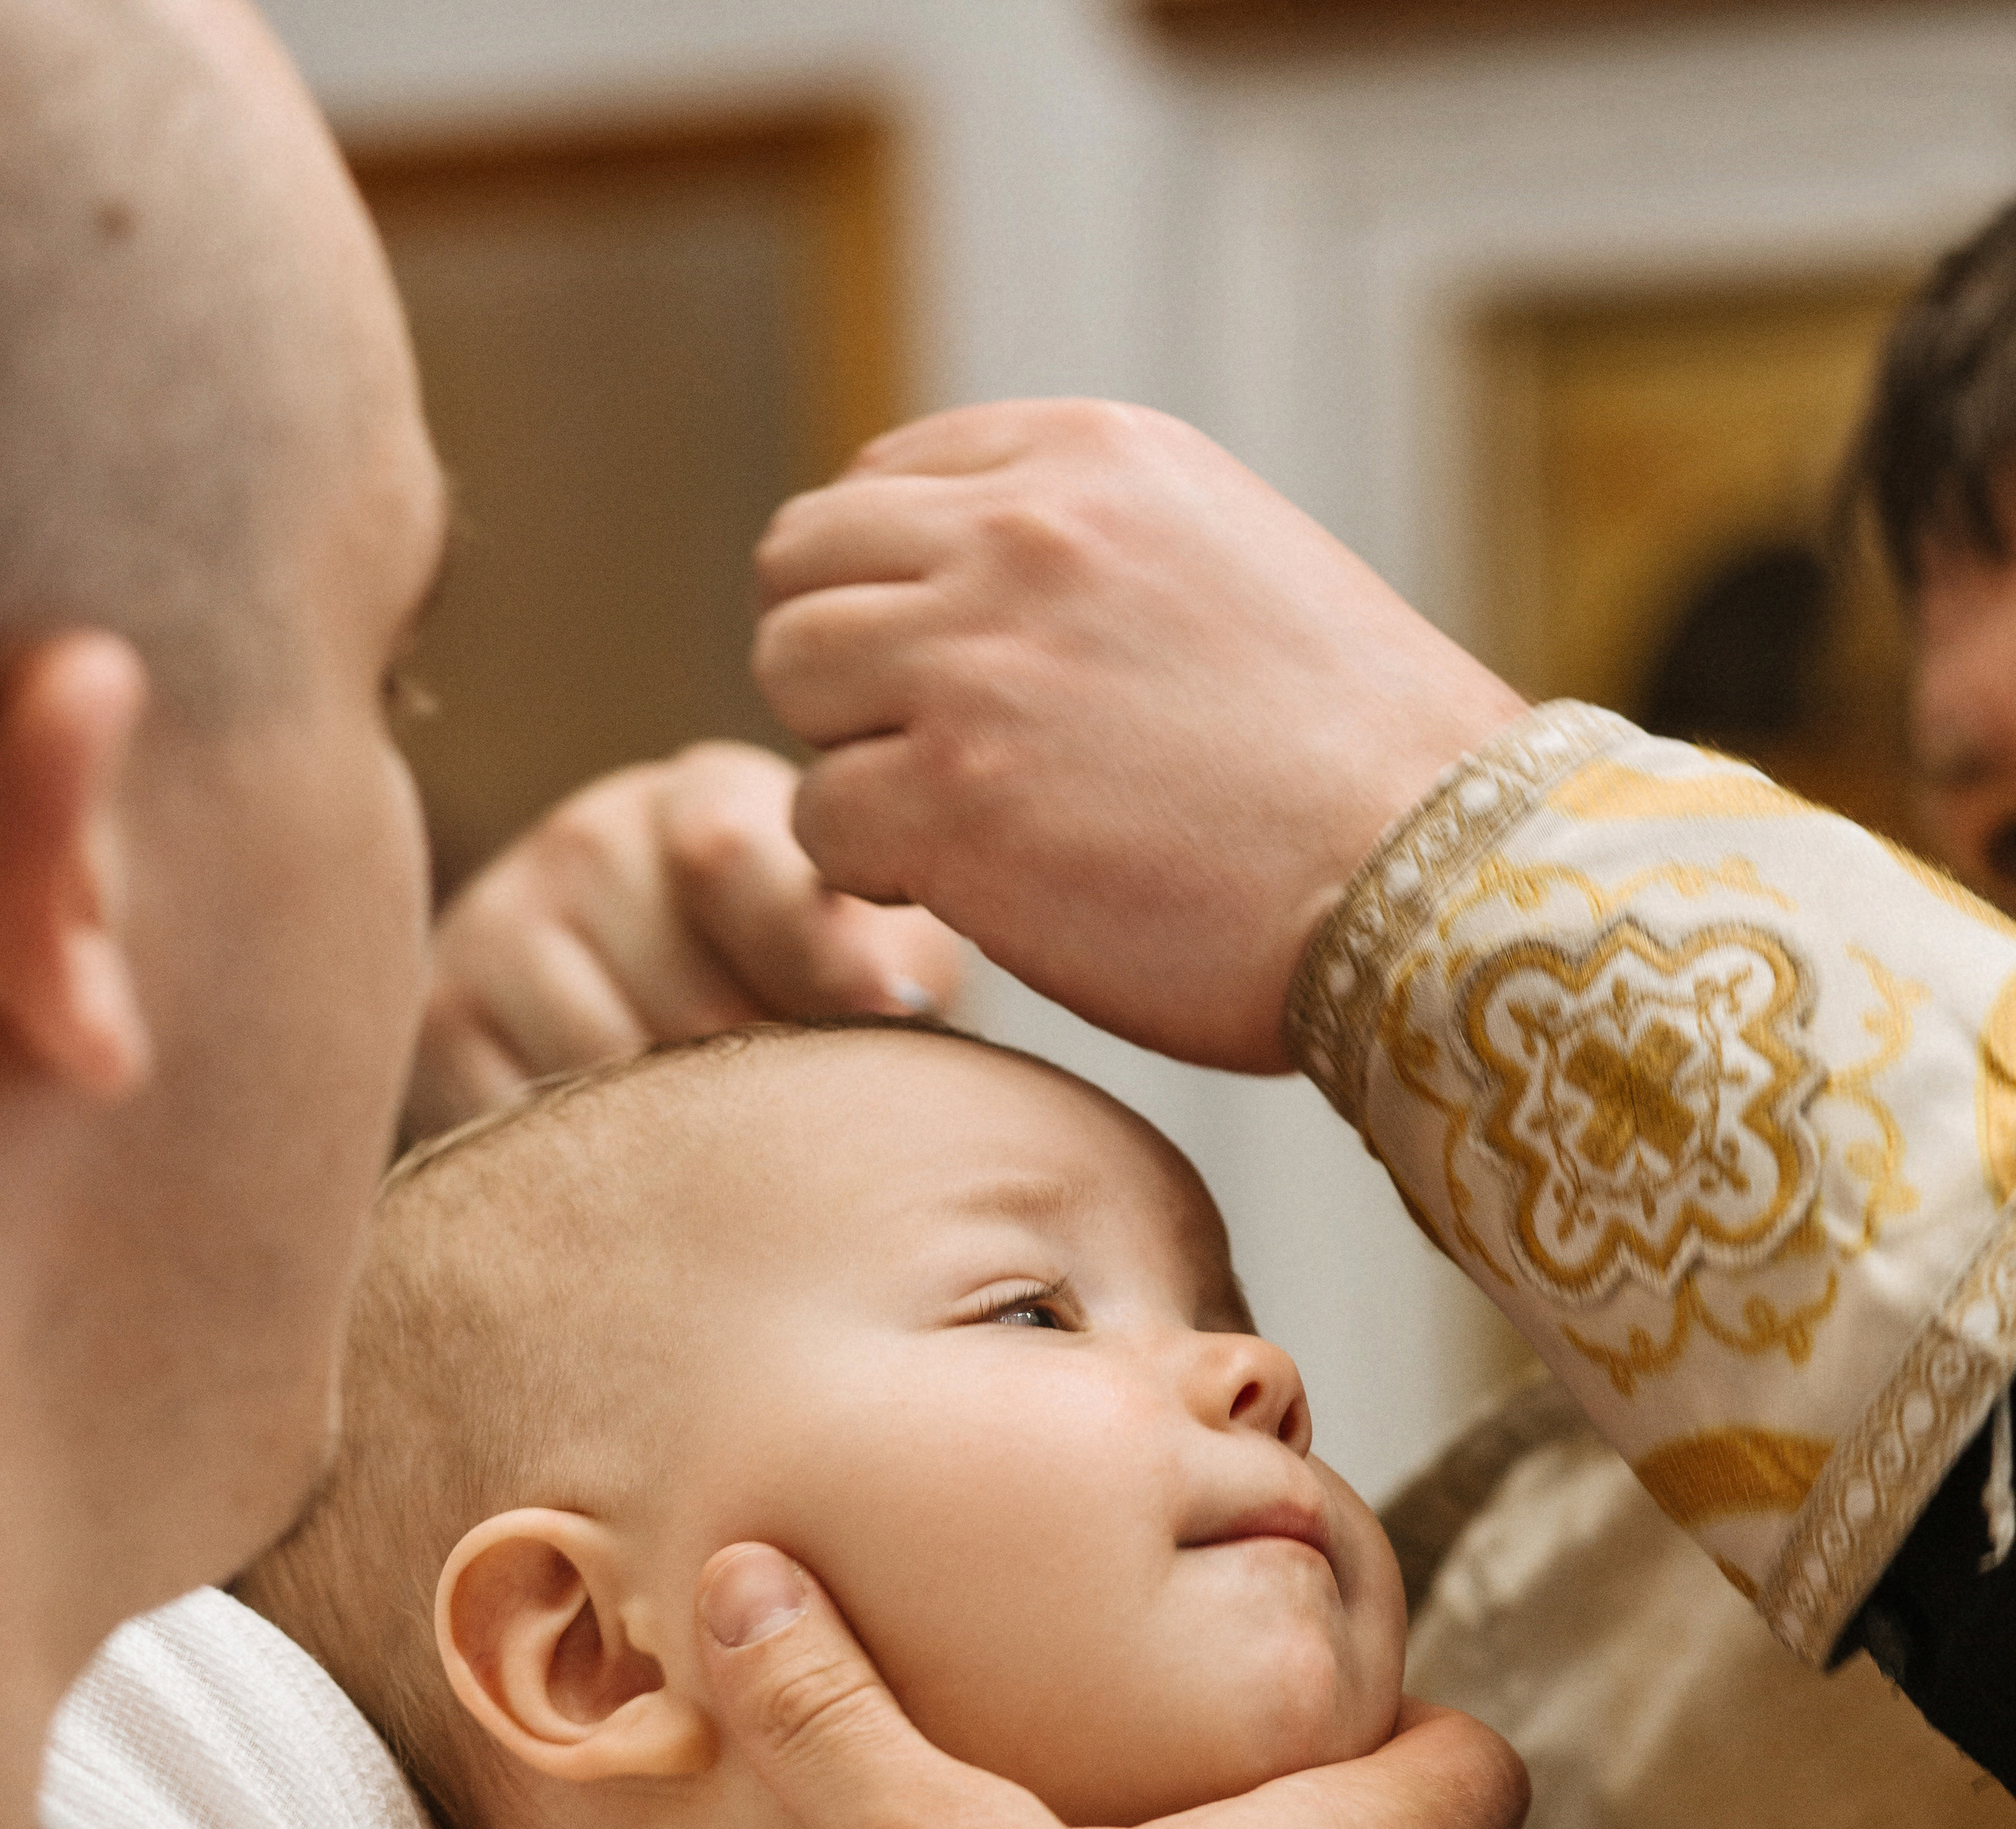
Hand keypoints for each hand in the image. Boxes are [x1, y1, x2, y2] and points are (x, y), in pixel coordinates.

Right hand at [404, 742, 962, 1141]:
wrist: (679, 1050)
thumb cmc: (816, 999)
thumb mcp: (878, 954)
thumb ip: (888, 954)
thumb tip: (887, 1000)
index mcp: (706, 795)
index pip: (729, 855)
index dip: (816, 966)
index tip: (885, 1027)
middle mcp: (586, 839)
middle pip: (683, 1002)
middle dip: (759, 1088)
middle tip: (807, 1134)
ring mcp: (497, 924)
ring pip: (605, 1076)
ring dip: (682, 1144)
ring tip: (729, 1166)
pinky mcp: (442, 1020)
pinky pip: (525, 1126)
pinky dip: (594, 1173)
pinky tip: (641, 1178)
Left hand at [752, 399, 1523, 1071]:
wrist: (1437, 876)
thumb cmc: (1360, 761)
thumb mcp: (1227, 562)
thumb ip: (1090, 548)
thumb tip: (970, 581)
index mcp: (1091, 458)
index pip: (879, 482)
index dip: (888, 591)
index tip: (945, 674)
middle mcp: (1019, 533)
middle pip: (802, 566)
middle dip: (843, 666)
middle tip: (925, 756)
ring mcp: (976, 664)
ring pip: (791, 678)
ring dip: (849, 759)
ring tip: (949, 824)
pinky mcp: (952, 801)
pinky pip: (818, 819)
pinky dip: (869, 871)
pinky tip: (963, 893)